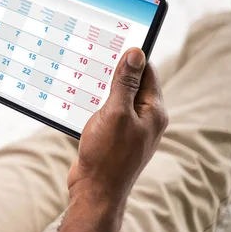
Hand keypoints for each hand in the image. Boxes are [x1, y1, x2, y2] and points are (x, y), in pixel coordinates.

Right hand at [67, 48, 167, 203]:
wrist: (94, 191)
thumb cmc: (107, 155)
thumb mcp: (116, 113)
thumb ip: (125, 83)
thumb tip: (136, 53)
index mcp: (152, 111)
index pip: (146, 71)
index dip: (131, 55)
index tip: (112, 40)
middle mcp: (144, 118)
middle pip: (131, 82)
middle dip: (113, 69)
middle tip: (92, 55)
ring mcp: (128, 128)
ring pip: (115, 96)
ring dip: (100, 86)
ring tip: (82, 75)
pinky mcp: (113, 136)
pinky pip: (105, 111)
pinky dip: (94, 102)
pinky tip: (78, 98)